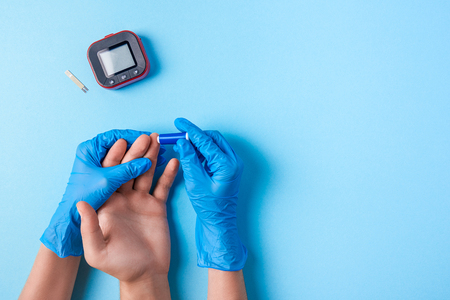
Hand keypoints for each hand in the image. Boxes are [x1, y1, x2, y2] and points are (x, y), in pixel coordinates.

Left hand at [41, 130, 165, 257]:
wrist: (145, 274)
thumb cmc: (118, 264)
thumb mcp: (98, 250)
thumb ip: (90, 227)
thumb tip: (82, 203)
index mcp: (108, 204)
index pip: (111, 175)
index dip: (116, 158)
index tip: (122, 142)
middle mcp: (124, 198)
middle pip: (130, 170)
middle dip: (137, 152)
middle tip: (146, 136)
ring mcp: (141, 201)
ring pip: (147, 173)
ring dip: (152, 157)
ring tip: (158, 140)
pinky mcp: (157, 206)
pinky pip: (164, 187)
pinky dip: (169, 174)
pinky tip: (173, 161)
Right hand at [173, 118, 246, 270]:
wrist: (219, 224)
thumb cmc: (209, 208)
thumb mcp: (195, 182)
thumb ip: (189, 160)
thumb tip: (183, 142)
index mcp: (227, 165)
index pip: (206, 140)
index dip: (190, 130)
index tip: (179, 122)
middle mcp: (233, 162)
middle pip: (213, 139)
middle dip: (196, 136)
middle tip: (179, 135)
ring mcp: (232, 166)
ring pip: (214, 145)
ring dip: (199, 144)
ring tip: (183, 146)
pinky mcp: (227, 170)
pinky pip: (215, 154)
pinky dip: (204, 152)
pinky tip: (192, 156)